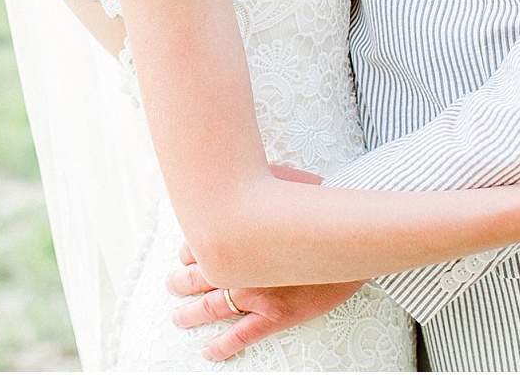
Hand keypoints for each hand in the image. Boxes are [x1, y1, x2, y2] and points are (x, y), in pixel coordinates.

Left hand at [165, 163, 358, 362]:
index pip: (200, 244)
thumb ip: (255, 181)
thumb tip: (236, 168)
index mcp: (238, 235)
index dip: (189, 250)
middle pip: (199, 277)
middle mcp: (240, 266)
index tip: (184, 253)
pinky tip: (209, 350)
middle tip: (171, 283)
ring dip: (190, 314)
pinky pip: (242, 335)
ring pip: (211, 307)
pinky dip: (222, 345)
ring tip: (178, 317)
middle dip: (180, 281)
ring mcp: (255, 293)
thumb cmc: (316, 201)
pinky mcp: (276, 314)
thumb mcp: (279, 177)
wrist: (347, 231)